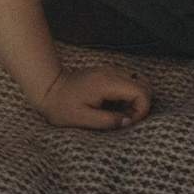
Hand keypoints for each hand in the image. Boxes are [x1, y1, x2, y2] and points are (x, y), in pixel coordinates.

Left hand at [34, 66, 150, 128]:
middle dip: (140, 105)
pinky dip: (127, 96)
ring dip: (134, 101)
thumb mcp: (83, 119)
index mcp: (108, 83)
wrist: (48, 88)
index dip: (141, 110)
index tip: (127, 122)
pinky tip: (112, 106)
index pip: (141, 92)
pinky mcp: (108, 74)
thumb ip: (108, 121)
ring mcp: (110, 71)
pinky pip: (127, 83)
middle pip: (144, 85)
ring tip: (117, 113)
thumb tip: (128, 121)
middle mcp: (112, 72)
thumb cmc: (62, 106)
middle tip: (123, 118)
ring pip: (138, 83)